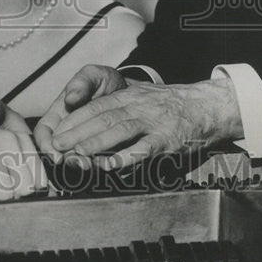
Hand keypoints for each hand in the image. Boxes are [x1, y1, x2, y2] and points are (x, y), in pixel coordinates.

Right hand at [0, 112, 47, 200]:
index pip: (39, 177)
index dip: (33, 193)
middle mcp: (9, 141)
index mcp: (20, 139)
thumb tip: (37, 192)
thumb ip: (19, 166)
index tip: (22, 197)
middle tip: (2, 194)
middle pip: (25, 188)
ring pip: (6, 192)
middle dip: (14, 198)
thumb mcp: (2, 148)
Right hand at [34, 65, 127, 161]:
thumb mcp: (94, 75)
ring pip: (76, 158)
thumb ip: (82, 83)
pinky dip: (99, 164)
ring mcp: (84, 142)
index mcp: (60, 114)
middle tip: (75, 160)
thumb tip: (70, 98)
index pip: (43, 133)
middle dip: (65, 158)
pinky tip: (105, 163)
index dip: (45, 143)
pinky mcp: (101, 149)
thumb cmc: (105, 82)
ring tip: (88, 164)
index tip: (54, 149)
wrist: (129, 90)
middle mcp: (69, 131)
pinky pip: (97, 161)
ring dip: (80, 163)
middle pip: (58, 151)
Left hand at [48, 77, 242, 170]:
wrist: (205, 105)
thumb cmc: (170, 105)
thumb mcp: (143, 98)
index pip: (96, 107)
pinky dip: (126, 157)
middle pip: (103, 118)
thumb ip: (119, 107)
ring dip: (95, 143)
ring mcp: (152, 122)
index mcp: (130, 95)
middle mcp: (138, 106)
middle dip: (77, 132)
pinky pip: (144, 148)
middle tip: (57, 146)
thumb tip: (88, 122)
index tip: (56, 133)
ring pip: (119, 130)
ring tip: (76, 155)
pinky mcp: (166, 139)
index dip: (74, 120)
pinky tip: (111, 166)